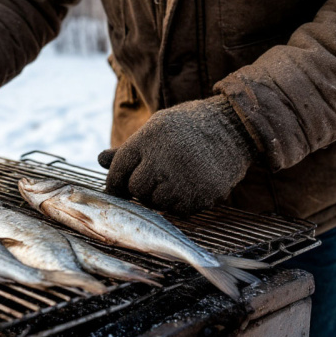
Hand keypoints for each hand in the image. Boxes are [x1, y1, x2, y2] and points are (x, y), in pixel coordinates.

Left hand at [98, 96, 255, 215]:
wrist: (235, 125)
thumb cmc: (189, 126)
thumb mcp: (156, 128)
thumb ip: (128, 149)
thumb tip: (100, 159)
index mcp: (148, 139)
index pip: (119, 170)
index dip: (115, 182)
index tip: (118, 188)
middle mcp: (163, 159)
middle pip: (136, 190)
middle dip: (140, 189)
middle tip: (154, 180)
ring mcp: (184, 179)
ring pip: (157, 203)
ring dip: (161, 197)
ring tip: (175, 180)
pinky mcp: (203, 194)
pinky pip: (180, 210)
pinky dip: (181, 204)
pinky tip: (189, 186)